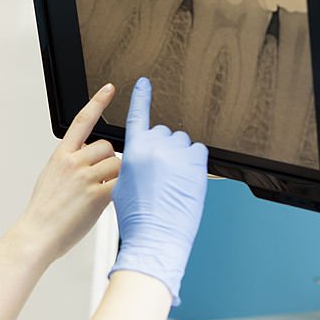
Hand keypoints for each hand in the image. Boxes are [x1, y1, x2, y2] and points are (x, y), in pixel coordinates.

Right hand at [15, 84, 121, 264]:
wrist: (37, 234)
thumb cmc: (44, 212)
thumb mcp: (51, 178)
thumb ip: (71, 163)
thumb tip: (91, 158)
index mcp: (61, 155)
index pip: (82, 121)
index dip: (98, 102)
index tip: (110, 89)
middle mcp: (72, 162)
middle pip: (107, 147)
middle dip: (109, 162)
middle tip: (99, 181)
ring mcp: (85, 177)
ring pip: (117, 165)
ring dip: (116, 178)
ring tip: (99, 194)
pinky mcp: (97, 195)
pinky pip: (119, 184)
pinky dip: (119, 192)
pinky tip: (105, 202)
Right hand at [109, 77, 207, 305]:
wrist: (156, 237)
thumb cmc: (137, 217)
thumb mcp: (122, 186)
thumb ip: (131, 162)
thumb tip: (142, 154)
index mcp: (134, 152)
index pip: (138, 116)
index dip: (141, 98)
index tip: (144, 83)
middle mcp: (156, 148)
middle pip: (162, 132)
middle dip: (161, 148)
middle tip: (158, 175)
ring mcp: (178, 155)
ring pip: (181, 142)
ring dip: (178, 155)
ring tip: (172, 182)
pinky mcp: (197, 164)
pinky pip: (198, 151)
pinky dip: (194, 161)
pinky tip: (185, 180)